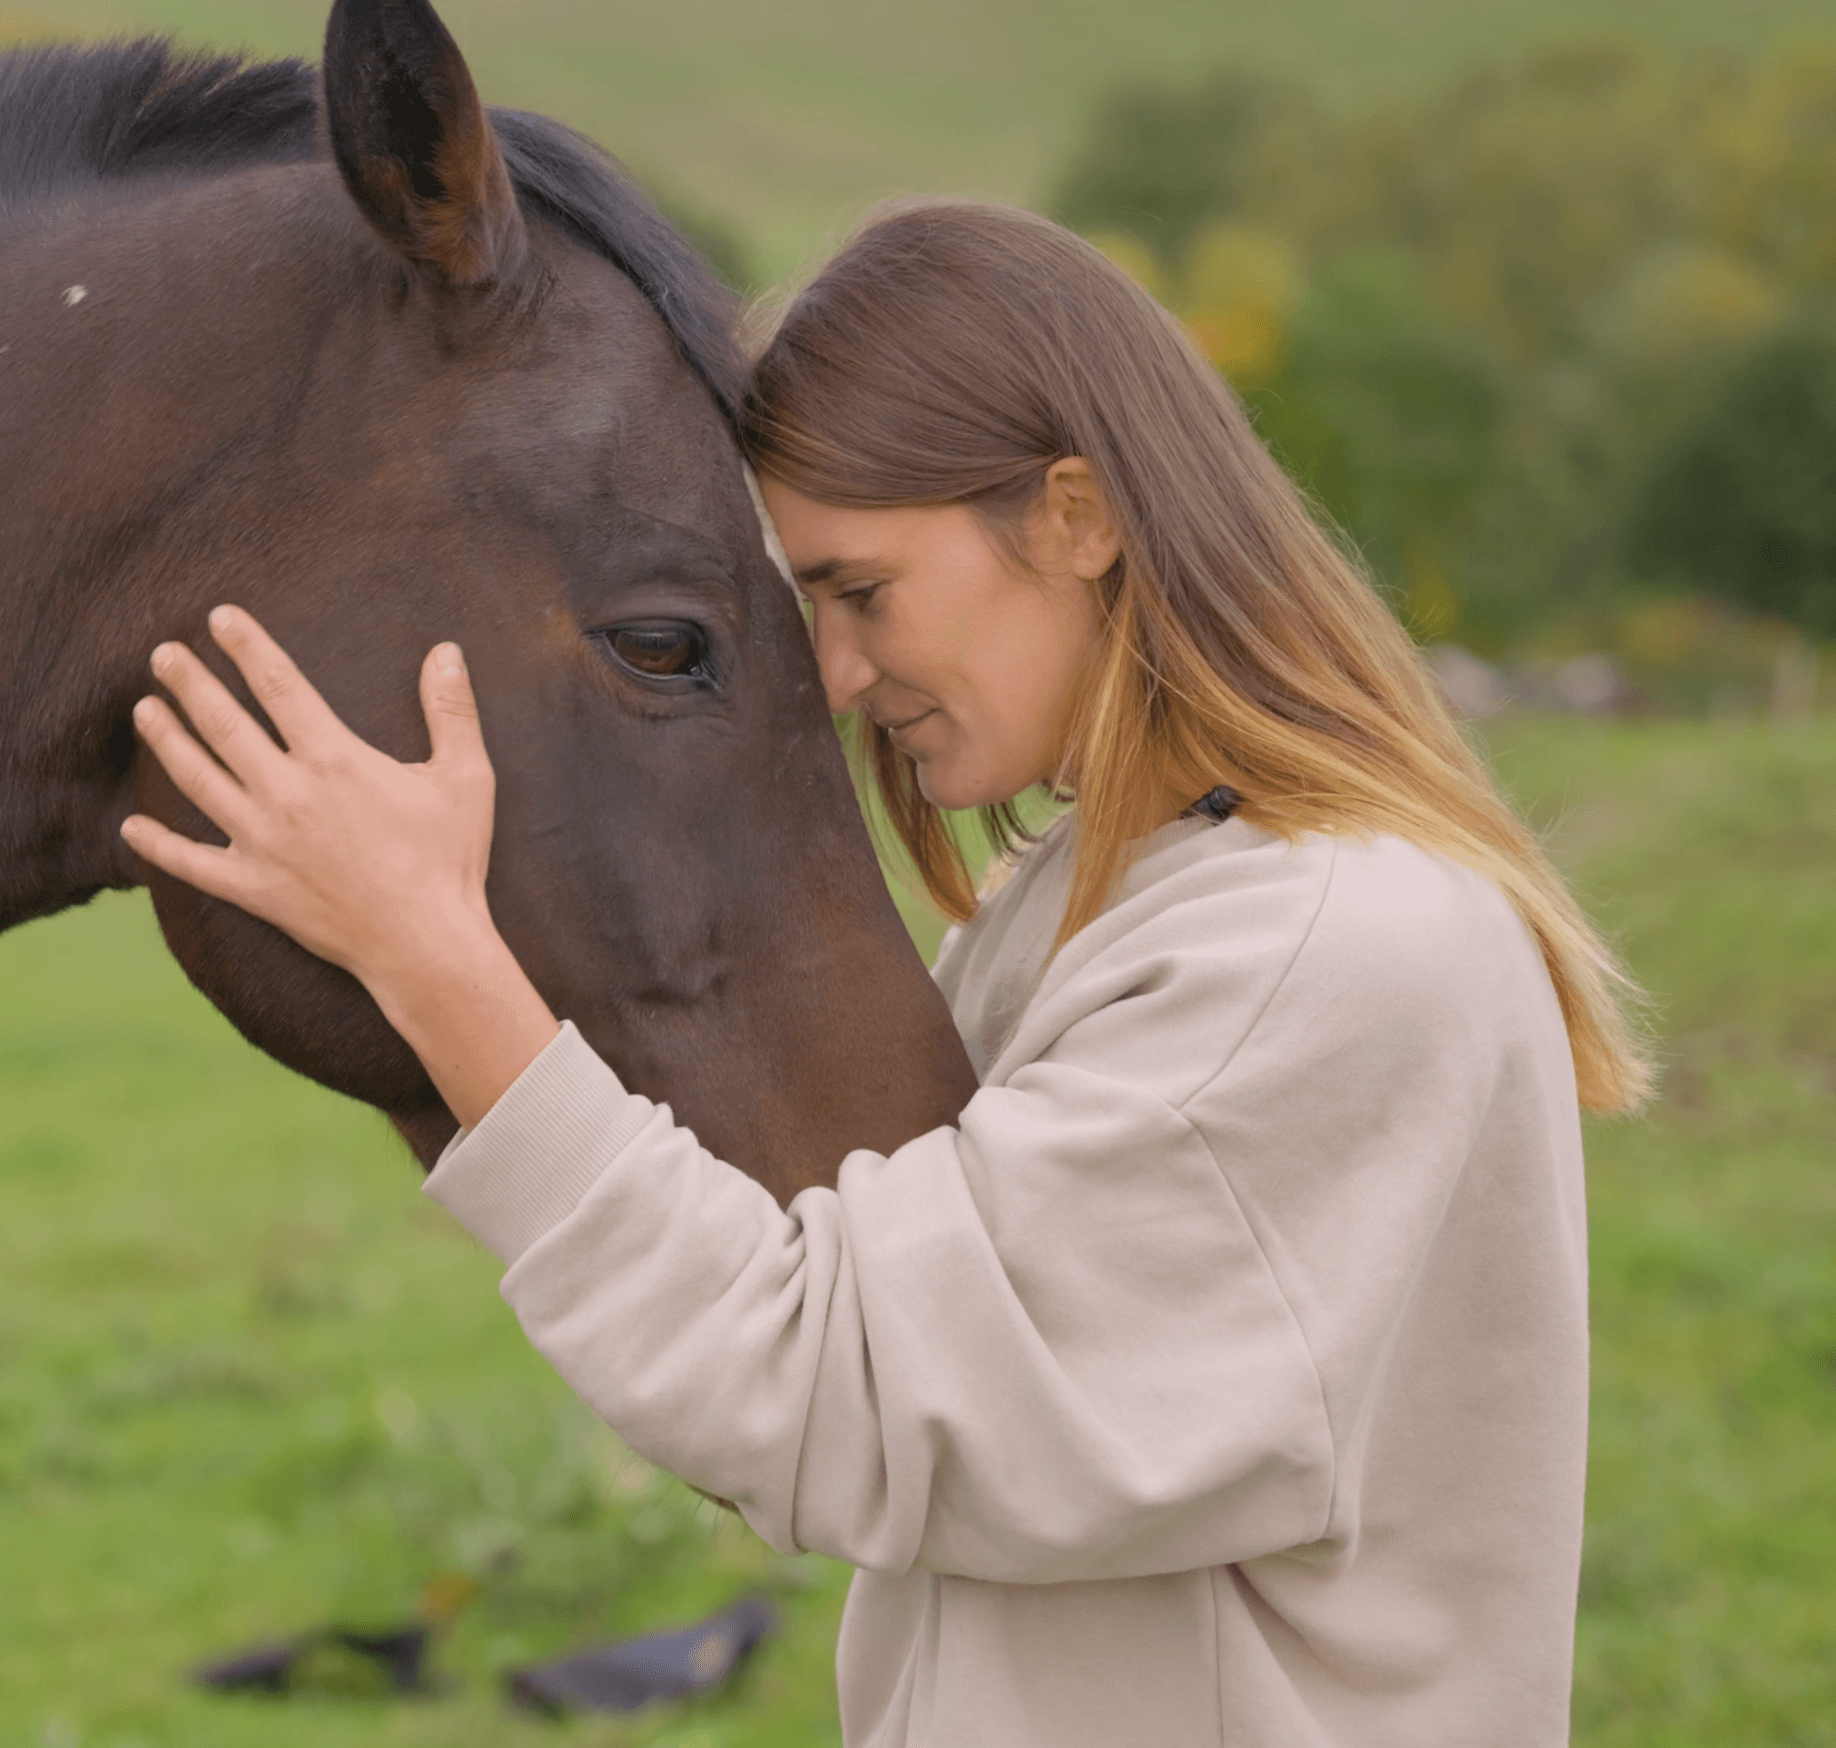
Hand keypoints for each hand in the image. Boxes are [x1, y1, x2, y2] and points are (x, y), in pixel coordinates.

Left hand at [122, 605, 495, 990]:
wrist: (425, 944)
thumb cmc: (450, 860)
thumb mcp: (465, 778)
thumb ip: (452, 711)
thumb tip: (446, 651)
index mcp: (336, 760)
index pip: (280, 686)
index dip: (248, 647)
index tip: (220, 618)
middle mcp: (288, 794)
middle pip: (224, 725)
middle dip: (190, 683)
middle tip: (162, 654)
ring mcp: (263, 843)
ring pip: (198, 780)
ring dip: (167, 741)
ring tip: (144, 710)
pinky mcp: (255, 888)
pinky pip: (192, 864)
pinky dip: (159, 846)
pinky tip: (132, 827)